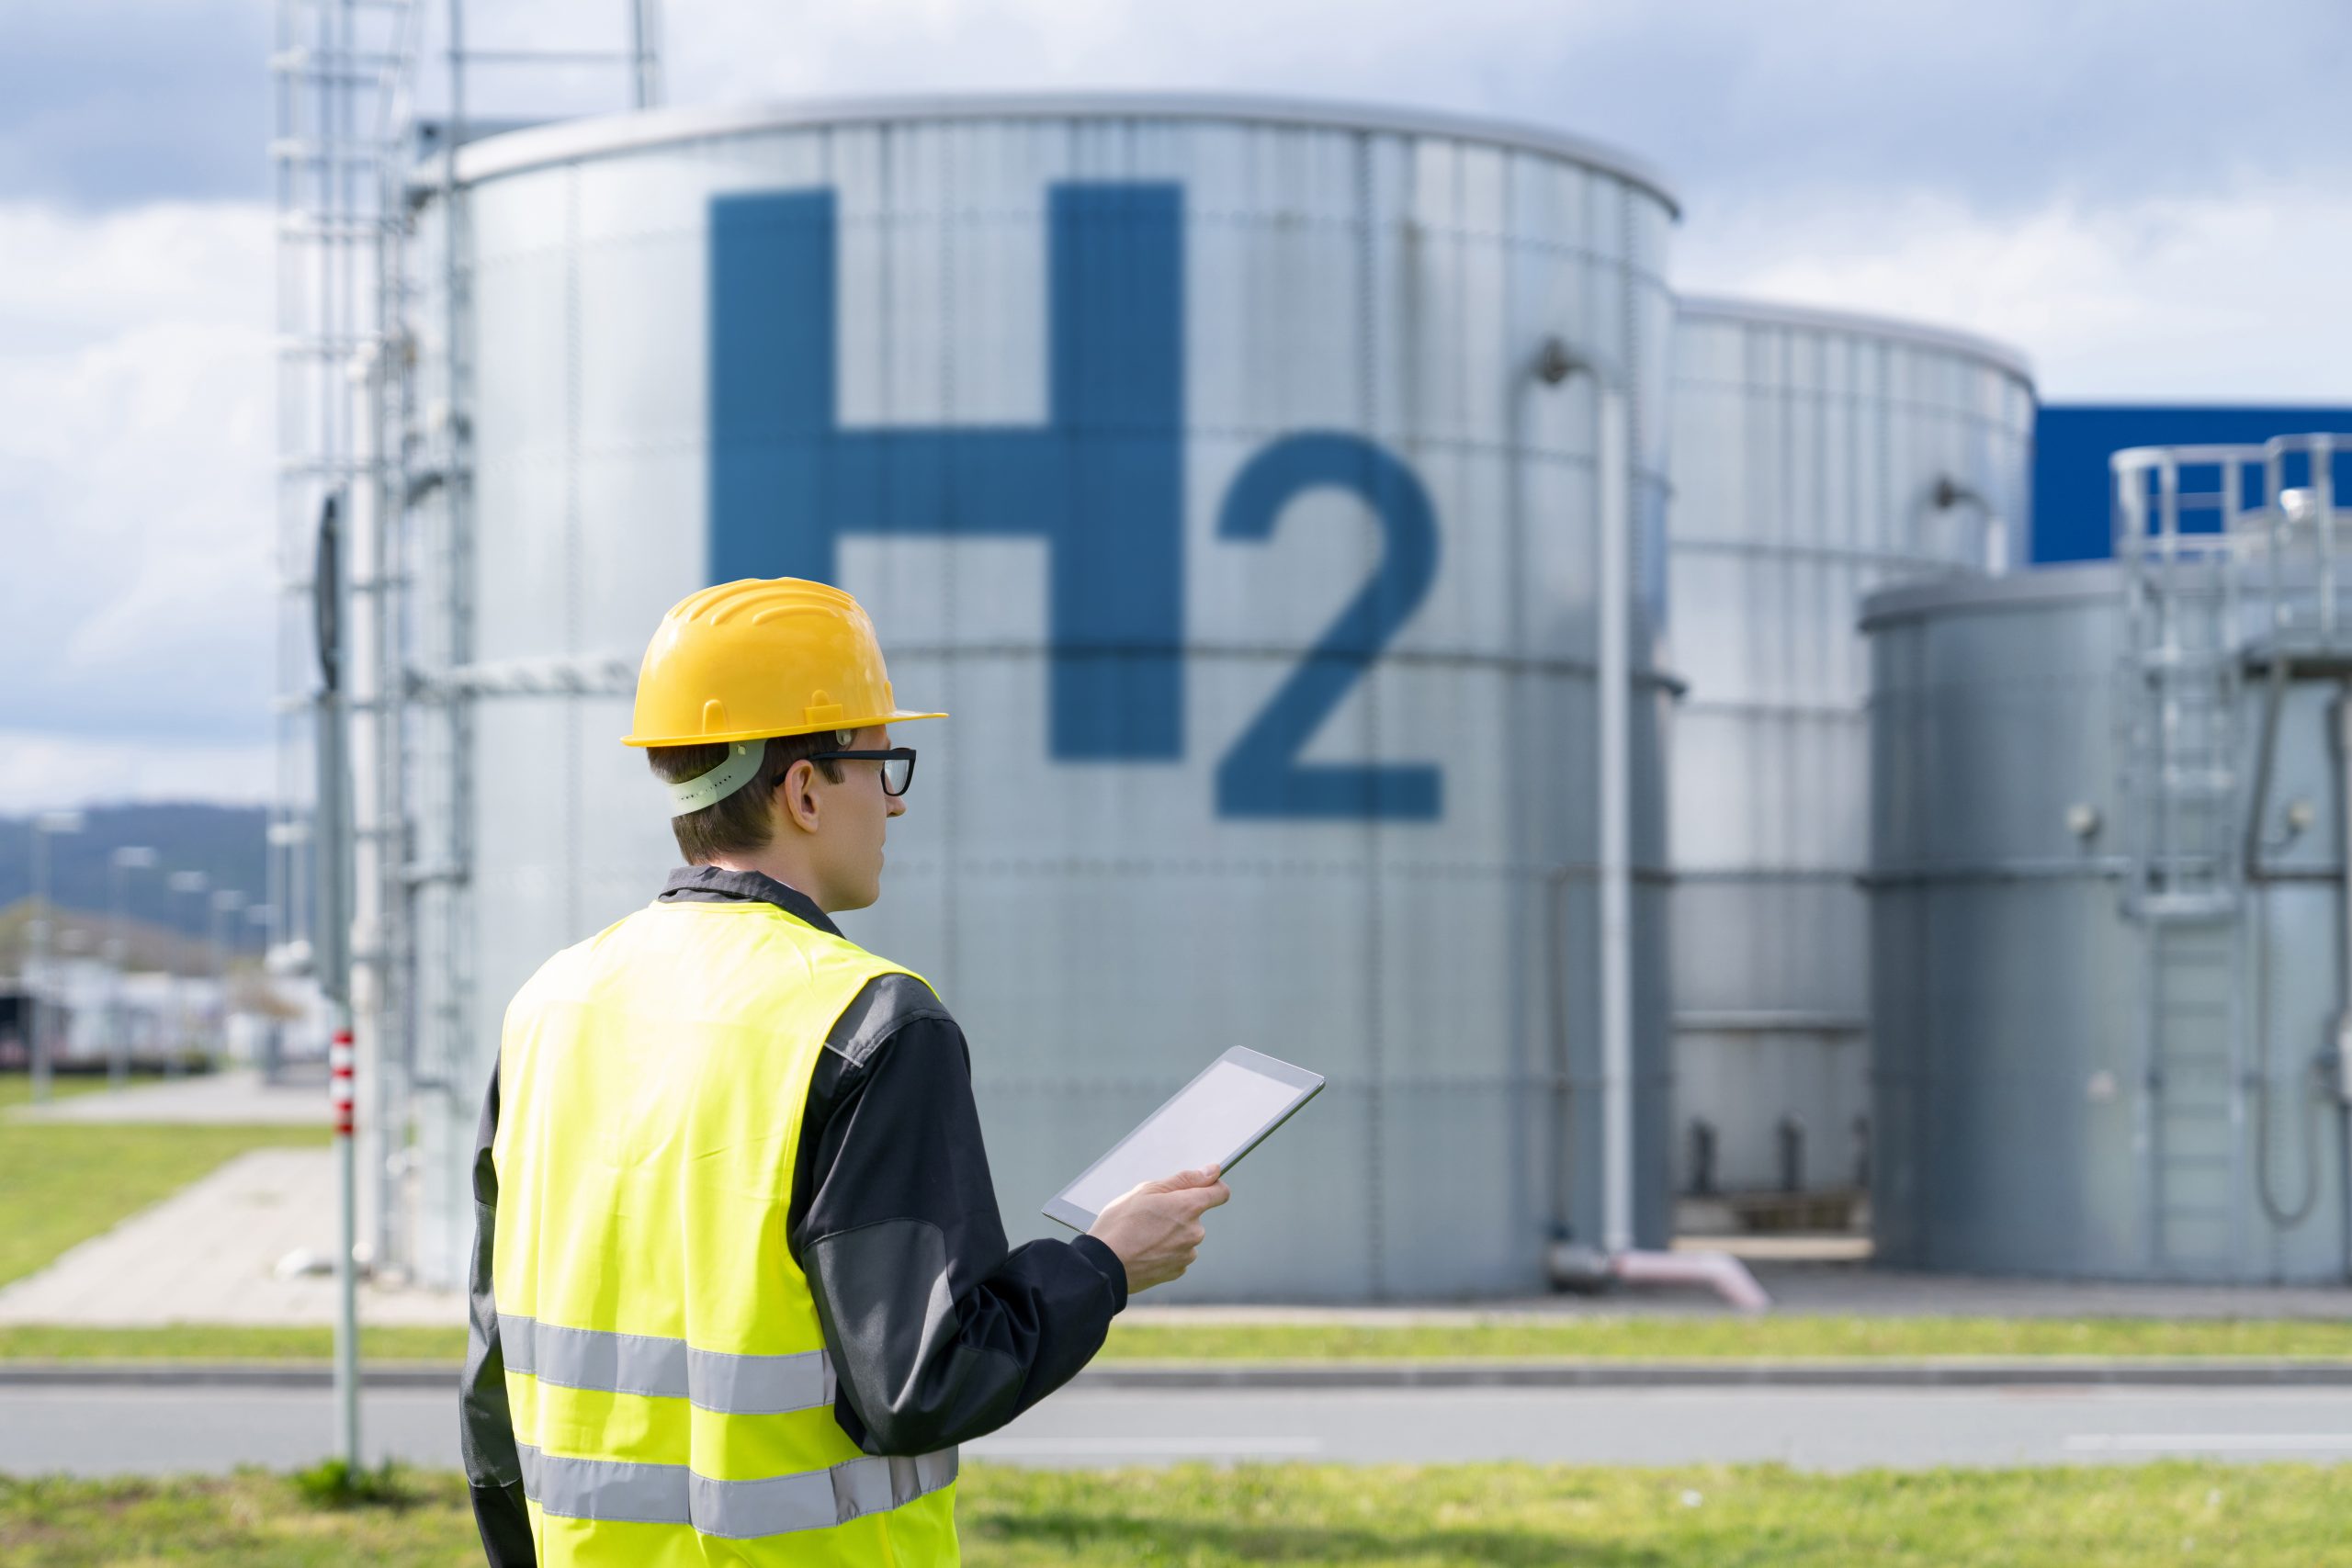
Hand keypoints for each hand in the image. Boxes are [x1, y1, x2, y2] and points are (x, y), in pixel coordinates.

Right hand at [1087, 1164, 1230, 1293]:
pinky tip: (1144, 1250)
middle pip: (1195, 1216)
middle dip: (1178, 1213)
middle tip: (1149, 1214)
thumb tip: (1212, 1171)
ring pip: (1185, 1236)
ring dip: (1171, 1234)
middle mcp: (1194, 1232)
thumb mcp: (1147, 1190)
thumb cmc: (1120, 1224)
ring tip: (1142, 1234)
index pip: (1220, 1192)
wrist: (1104, 1265)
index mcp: (1189, 1207)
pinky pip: (1177, 1255)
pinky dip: (1165, 1251)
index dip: (1212, 1186)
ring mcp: (1186, 1254)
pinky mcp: (1176, 1271)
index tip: (1202, 1186)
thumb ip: (1185, 1179)